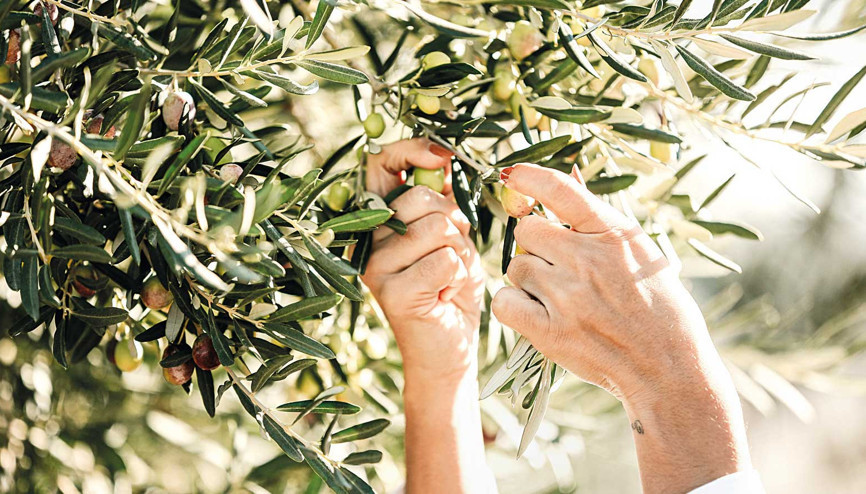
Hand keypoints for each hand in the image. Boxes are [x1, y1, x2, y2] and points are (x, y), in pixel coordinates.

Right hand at [362, 138, 483, 382]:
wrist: (449, 349)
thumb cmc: (450, 288)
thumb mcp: (450, 235)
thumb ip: (443, 199)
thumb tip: (446, 156)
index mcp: (376, 221)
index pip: (380, 166)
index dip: (412, 151)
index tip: (443, 155)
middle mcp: (366, 241)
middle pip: (420, 198)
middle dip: (454, 220)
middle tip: (451, 253)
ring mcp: (376, 268)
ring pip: (438, 228)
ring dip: (460, 251)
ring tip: (448, 277)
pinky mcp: (394, 294)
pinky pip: (446, 260)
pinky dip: (460, 276)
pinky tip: (447, 295)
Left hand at [491, 163, 750, 493]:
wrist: (668, 368)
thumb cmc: (659, 309)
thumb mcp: (642, 254)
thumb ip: (599, 224)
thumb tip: (563, 184)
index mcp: (615, 234)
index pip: (561, 190)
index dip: (529, 177)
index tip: (511, 174)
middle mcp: (588, 259)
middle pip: (527, 230)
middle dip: (535, 245)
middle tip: (557, 267)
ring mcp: (567, 295)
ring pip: (516, 266)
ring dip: (528, 278)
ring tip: (559, 298)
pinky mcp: (550, 330)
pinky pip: (504, 301)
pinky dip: (514, 306)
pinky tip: (537, 314)